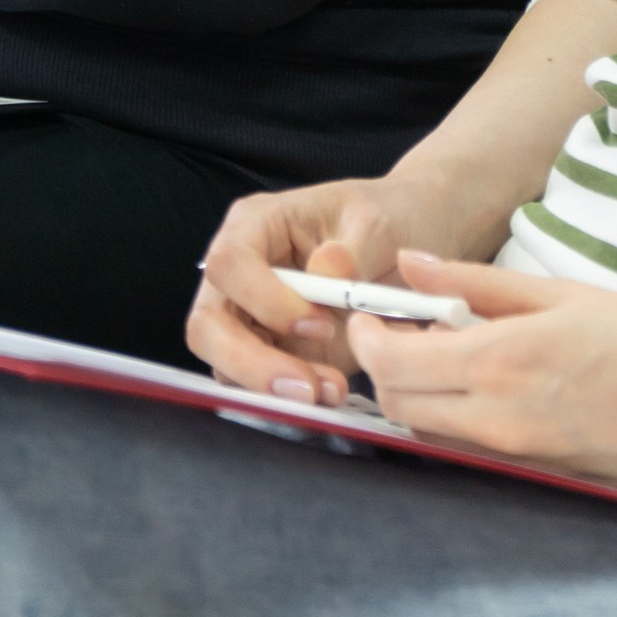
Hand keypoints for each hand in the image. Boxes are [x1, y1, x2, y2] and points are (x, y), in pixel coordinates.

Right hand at [187, 167, 472, 400]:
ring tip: (333, 390)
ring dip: (274, 387)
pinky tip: (333, 392)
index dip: (263, 300)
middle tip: (308, 387)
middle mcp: (242, 273)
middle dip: (251, 364)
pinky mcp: (271, 352)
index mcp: (257, 224)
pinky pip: (258, 385)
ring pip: (225, 364)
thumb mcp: (379, 223)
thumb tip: (325, 271)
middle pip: (209, 324)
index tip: (320, 322)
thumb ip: (353, 249)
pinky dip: (290, 398)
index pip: (229, 264)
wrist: (408, 241)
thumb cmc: (385, 217)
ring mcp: (252, 317)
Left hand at [344, 255, 616, 496]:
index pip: (393, 364)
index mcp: (503, 363)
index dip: (365, 337)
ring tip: (443, 353)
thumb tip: (411, 263)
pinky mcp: (543, 483)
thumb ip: (478, 284)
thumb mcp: (564, 294)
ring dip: (417, 396)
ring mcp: (521, 461)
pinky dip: (457, 422)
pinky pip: (474, 454)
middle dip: (382, 368)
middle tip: (400, 329)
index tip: (367, 312)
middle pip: (400, 406)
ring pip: (432, 434)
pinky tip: (484, 388)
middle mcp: (501, 423)